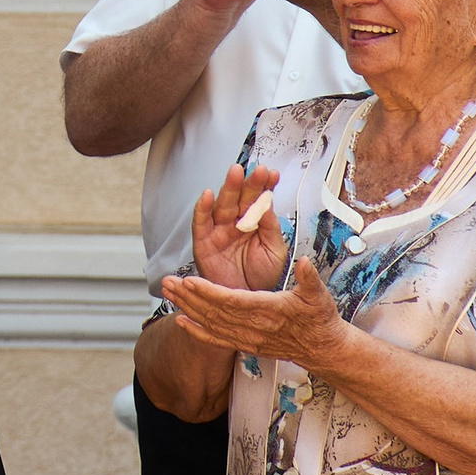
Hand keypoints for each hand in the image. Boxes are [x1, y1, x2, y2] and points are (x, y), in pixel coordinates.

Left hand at [158, 247, 347, 372]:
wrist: (322, 348)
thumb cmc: (319, 318)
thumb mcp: (318, 294)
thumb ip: (309, 278)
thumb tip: (304, 262)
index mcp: (269, 310)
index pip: (233, 301)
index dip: (209, 292)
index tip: (190, 281)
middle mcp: (254, 327)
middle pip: (214, 312)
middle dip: (189, 297)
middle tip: (167, 282)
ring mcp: (248, 338)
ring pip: (211, 324)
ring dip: (187, 309)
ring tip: (168, 293)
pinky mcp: (245, 345)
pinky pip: (216, 340)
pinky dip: (196, 332)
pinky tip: (180, 321)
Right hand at [191, 162, 288, 291]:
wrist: (246, 304)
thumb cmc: (261, 278)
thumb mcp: (274, 252)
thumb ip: (271, 229)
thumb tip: (268, 205)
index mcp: (255, 224)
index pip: (259, 199)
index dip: (265, 186)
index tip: (273, 174)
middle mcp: (236, 224)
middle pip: (241, 198)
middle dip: (249, 183)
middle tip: (258, 170)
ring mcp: (219, 231)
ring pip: (222, 205)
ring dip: (228, 188)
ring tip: (236, 173)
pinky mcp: (203, 242)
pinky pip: (201, 222)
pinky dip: (202, 208)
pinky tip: (208, 194)